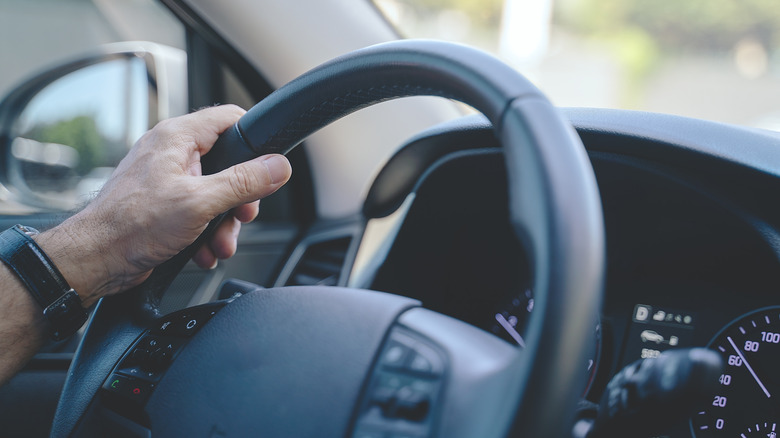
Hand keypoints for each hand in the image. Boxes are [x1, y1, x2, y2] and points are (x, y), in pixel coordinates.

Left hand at [36, 105, 291, 305]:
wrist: (96, 260)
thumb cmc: (131, 225)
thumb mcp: (200, 202)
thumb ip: (243, 182)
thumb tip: (277, 167)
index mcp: (177, 138)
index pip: (229, 119)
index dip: (254, 139)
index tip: (268, 164)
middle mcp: (171, 154)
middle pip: (228, 164)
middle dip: (240, 198)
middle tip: (242, 215)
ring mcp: (166, 180)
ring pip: (215, 194)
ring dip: (223, 224)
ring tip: (220, 244)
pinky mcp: (163, 206)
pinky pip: (198, 213)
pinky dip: (205, 234)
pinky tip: (203, 251)